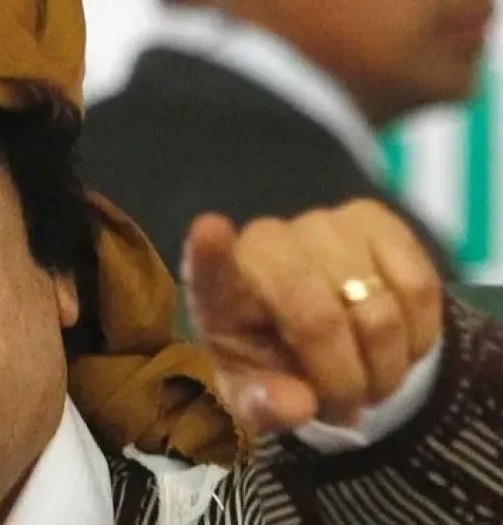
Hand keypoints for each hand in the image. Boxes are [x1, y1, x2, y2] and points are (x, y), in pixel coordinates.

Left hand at [182, 199, 442, 432]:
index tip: (209, 231)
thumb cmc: (271, 361)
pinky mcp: (371, 219)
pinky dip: (419, 335)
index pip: (209, 268)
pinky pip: (418, 286)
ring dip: (386, 368)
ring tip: (372, 384)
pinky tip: (400, 348)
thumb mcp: (257, 396)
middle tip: (346, 409)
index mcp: (217, 290)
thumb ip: (264, 406)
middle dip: (344, 383)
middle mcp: (264, 243)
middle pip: (320, 321)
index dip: (210, 252)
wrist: (321, 331)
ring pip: (376, 310)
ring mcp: (319, 223)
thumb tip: (293, 405)